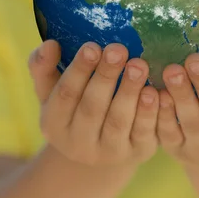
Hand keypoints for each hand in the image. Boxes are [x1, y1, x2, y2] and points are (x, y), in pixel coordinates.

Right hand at [28, 40, 159, 167]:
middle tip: (118, 50)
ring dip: (129, 91)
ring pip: (119, 121)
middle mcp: (78, 144)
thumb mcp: (52, 90)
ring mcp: (109, 152)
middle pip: (92, 108)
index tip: (92, 46)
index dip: (78, 71)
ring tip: (139, 65)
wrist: (101, 147)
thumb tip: (50, 44)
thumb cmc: (74, 107)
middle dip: (106, 76)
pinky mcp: (138, 153)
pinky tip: (155, 91)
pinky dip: (149, 112)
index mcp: (54, 124)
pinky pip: (144, 133)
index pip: (65, 95)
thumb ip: (44, 66)